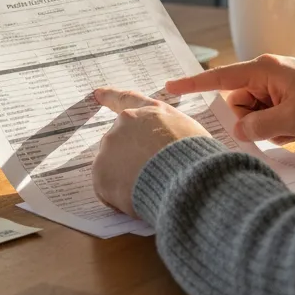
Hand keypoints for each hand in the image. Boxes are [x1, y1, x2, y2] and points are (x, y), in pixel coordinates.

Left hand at [91, 88, 212, 216]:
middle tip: (150, 178)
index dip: (111, 97)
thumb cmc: (197, 158)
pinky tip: (139, 201)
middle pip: (119, 142)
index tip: (97, 94)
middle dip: (129, 159)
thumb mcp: (190, 133)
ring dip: (126, 180)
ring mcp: (110, 148)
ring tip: (151, 190)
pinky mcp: (101, 173)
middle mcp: (125, 124)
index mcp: (149, 112)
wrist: (187, 178)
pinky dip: (120, 200)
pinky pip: (108, 191)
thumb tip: (162, 148)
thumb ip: (169, 134)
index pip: (127, 99)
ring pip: (113, 168)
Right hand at [165, 54, 294, 144]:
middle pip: (236, 103)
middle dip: (252, 120)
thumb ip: (259, 126)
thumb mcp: (293, 119)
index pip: (219, 77)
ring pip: (250, 112)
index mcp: (263, 70)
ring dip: (266, 124)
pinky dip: (276, 124)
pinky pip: (264, 113)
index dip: (192, 84)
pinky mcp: (279, 93)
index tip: (168, 87)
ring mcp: (271, 83)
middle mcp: (263, 73)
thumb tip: (237, 131)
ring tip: (293, 125)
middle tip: (281, 125)